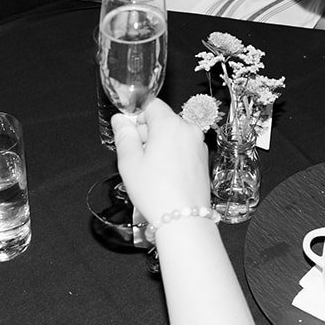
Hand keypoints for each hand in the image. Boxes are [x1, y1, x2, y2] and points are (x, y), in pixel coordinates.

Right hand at [112, 99, 210, 223]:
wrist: (184, 219)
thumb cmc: (156, 192)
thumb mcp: (129, 162)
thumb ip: (124, 135)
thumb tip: (120, 120)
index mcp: (170, 124)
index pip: (151, 105)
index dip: (137, 117)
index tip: (129, 133)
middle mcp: (188, 129)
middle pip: (163, 120)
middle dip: (147, 132)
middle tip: (136, 156)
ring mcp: (199, 144)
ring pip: (173, 134)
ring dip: (159, 144)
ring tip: (150, 169)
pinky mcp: (203, 159)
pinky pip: (183, 147)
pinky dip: (172, 154)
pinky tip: (164, 175)